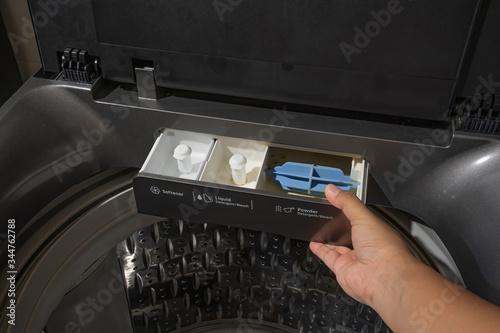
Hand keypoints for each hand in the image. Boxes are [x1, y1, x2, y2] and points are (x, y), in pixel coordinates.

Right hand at [309, 184, 419, 305]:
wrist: (383, 277)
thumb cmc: (385, 249)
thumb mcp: (363, 217)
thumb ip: (347, 203)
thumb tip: (333, 190)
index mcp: (375, 231)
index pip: (360, 217)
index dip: (348, 209)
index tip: (336, 199)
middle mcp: (366, 246)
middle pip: (348, 233)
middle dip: (337, 225)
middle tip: (325, 215)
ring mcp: (354, 258)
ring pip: (338, 246)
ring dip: (327, 238)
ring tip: (318, 229)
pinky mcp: (343, 269)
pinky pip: (329, 257)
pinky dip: (320, 251)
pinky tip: (315, 244)